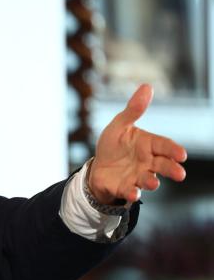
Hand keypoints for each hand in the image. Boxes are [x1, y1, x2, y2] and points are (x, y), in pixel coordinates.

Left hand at [88, 84, 186, 203]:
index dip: (173, 150)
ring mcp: (137, 176)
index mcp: (148, 145)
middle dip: (171, 170)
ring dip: (151, 182)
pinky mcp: (125, 188)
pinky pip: (130, 192)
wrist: (98, 167)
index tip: (181, 155)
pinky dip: (132, 193)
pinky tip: (133, 193)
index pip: (164, 146)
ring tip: (153, 183)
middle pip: (163, 165)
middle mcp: (147, 162)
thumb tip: (147, 86)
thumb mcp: (119, 125)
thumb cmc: (113, 145)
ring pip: (148, 180)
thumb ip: (133, 110)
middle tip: (180, 174)